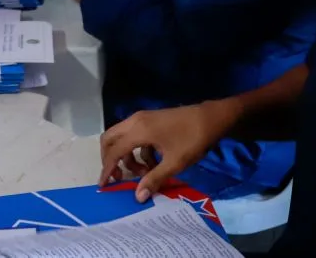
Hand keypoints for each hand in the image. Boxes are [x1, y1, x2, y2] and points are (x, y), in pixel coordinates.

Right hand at [99, 99, 242, 201]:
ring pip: (122, 138)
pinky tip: (154, 163)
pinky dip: (138, 151)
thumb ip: (154, 179)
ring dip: (127, 157)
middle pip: (110, 139)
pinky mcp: (150, 120)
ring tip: (144, 173)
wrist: (211, 118)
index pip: (114, 151)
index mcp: (139, 130)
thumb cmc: (192, 139)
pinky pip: (134, 136)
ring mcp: (142, 118)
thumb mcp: (175, 163)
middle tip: (119, 177)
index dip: (107, 169)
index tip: (104, 186)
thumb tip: (138, 197)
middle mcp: (135, 121)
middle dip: (110, 159)